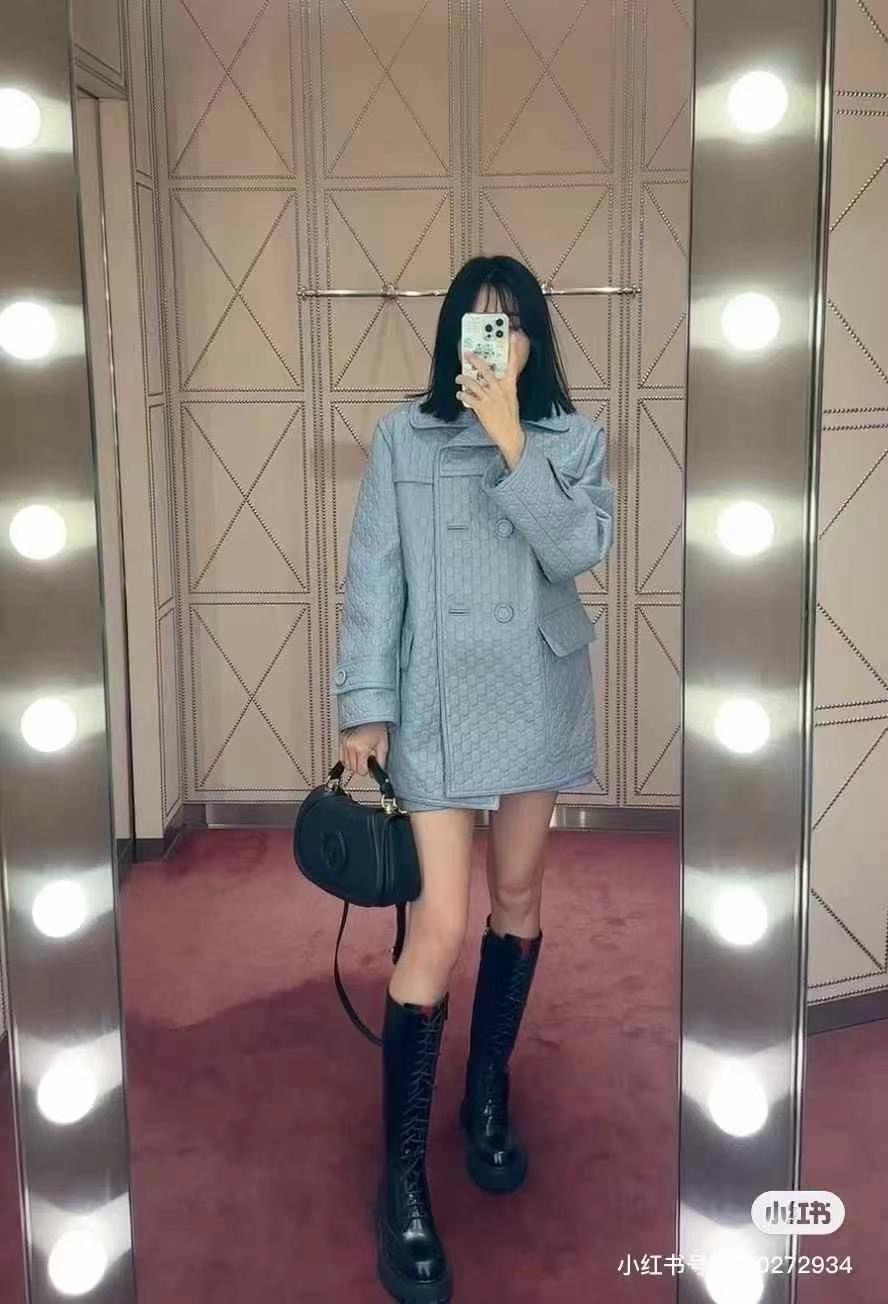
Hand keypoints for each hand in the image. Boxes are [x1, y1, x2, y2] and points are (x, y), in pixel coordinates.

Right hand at [339, 722, 387, 775]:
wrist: (367, 709)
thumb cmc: (376, 724)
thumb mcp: (383, 744)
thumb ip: (381, 760)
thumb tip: (378, 771)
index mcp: (361, 749)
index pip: (361, 771)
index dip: (367, 771)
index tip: (370, 766)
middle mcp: (350, 747)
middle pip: (353, 769)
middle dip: (360, 767)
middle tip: (367, 760)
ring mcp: (344, 743)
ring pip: (346, 764)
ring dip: (353, 764)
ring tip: (361, 756)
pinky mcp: (340, 740)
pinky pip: (341, 756)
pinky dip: (347, 758)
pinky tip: (354, 753)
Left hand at [456, 348, 524, 465]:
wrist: (510, 435)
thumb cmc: (510, 417)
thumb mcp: (511, 399)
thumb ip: (504, 387)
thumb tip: (493, 379)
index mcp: (510, 386)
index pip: (512, 364)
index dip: (512, 349)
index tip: (512, 336)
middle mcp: (499, 390)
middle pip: (486, 369)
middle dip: (475, 360)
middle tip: (467, 354)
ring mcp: (490, 398)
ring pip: (473, 382)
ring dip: (463, 379)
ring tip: (459, 378)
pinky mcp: (482, 408)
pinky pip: (468, 397)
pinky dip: (462, 394)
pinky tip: (460, 393)